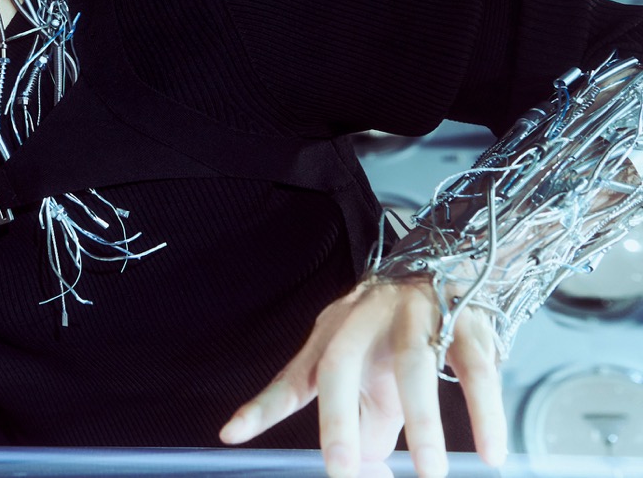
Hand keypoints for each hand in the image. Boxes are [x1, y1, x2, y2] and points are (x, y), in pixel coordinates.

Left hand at [218, 278, 507, 477]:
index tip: (232, 434)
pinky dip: (485, 414)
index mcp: (331, 338)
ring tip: (431, 474)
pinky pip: (476, 370)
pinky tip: (492, 454)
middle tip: (342, 472)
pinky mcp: (466, 322)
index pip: (292, 378)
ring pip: (414, 367)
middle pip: (340, 366)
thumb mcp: (367, 376)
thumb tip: (360, 475)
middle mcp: (363, 322)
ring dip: (423, 425)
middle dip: (339, 422)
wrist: (449, 266)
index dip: (263, 407)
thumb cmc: (393, 336)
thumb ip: (359, 424)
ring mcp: (414, 317)